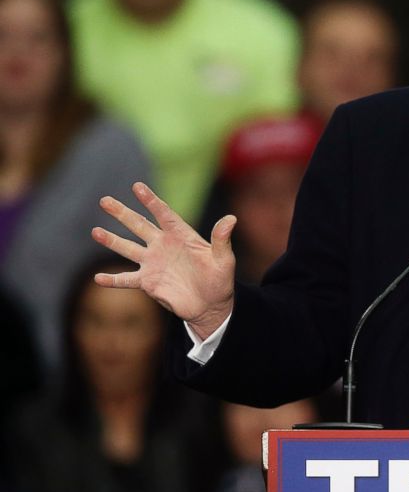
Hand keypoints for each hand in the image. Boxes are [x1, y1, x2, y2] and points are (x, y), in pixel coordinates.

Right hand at [91, 182, 236, 339]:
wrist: (211, 305)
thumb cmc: (220, 279)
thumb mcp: (224, 259)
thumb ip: (222, 239)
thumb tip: (231, 218)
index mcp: (181, 236)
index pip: (164, 214)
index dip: (151, 201)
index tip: (137, 187)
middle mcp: (163, 246)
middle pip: (139, 225)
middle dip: (122, 213)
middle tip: (104, 200)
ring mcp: (153, 263)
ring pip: (128, 248)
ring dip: (112, 240)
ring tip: (95, 231)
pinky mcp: (148, 282)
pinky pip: (127, 279)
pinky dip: (113, 280)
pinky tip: (98, 278)